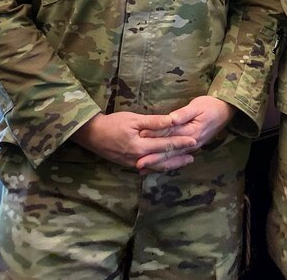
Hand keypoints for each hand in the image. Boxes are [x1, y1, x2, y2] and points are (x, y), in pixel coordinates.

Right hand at [71, 112, 196, 170]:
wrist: (92, 134)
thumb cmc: (113, 123)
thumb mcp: (134, 119)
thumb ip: (154, 122)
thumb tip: (173, 121)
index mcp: (140, 147)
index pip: (166, 146)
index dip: (181, 143)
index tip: (194, 141)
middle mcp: (138, 159)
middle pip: (163, 160)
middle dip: (179, 157)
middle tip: (194, 154)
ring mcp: (132, 164)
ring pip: (156, 166)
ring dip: (171, 164)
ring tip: (184, 161)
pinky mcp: (128, 164)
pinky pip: (147, 168)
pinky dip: (159, 166)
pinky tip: (165, 164)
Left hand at [137, 96, 236, 170]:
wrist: (226, 110)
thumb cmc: (211, 105)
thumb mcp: (197, 106)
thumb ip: (184, 114)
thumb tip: (172, 119)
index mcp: (191, 131)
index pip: (169, 135)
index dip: (154, 136)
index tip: (140, 138)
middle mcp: (191, 143)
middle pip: (169, 151)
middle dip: (153, 157)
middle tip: (137, 163)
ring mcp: (192, 147)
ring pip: (172, 158)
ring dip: (158, 164)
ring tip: (142, 169)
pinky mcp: (192, 147)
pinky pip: (177, 158)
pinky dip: (166, 164)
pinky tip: (156, 167)